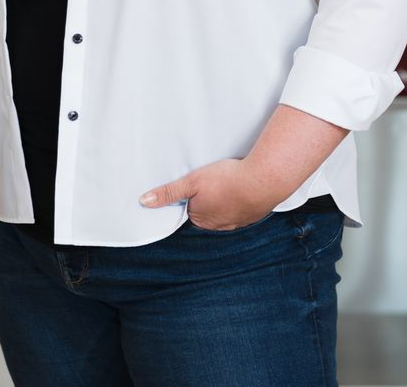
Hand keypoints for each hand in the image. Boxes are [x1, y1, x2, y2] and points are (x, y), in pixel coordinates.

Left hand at [138, 158, 275, 231]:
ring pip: (224, 210)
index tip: (193, 186)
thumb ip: (168, 193)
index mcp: (200, 218)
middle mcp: (218, 225)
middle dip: (206, 199)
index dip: (189, 196)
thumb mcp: (191, 182)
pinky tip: (240, 189)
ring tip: (225, 184)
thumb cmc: (225, 180)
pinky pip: (240, 209)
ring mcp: (237, 222)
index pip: (188, 209)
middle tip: (210, 181)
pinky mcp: (252, 215)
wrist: (263, 181)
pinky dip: (239, 200)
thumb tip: (143, 202)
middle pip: (205, 211)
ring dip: (223, 200)